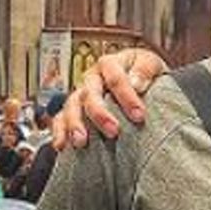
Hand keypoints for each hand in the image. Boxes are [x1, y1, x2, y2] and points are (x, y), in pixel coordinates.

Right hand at [52, 49, 168, 150]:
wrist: (135, 77)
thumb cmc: (143, 71)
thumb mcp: (151, 63)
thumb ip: (145, 70)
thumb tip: (136, 84)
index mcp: (110, 64)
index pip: (115, 77)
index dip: (127, 97)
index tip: (139, 116)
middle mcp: (92, 79)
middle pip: (90, 93)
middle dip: (100, 114)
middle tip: (113, 131)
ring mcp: (80, 94)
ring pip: (72, 107)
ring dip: (75, 124)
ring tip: (81, 142)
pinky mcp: (73, 110)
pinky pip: (60, 120)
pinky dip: (59, 132)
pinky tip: (62, 146)